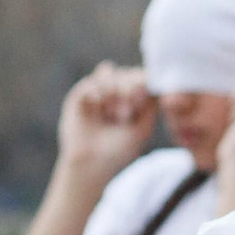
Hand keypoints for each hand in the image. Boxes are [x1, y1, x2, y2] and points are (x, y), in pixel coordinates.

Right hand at [56, 62, 155, 183]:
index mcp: (134, 98)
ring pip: (108, 71)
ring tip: (111, 112)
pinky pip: (90, 82)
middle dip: (128, 89)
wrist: (92, 164)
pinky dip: (97, 93)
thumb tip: (153, 82)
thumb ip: (151, 105)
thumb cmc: (119, 150)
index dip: (143, 82)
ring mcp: (98, 91)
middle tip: (125, 113)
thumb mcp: (143, 129)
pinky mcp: (80, 95)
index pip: (142, 77)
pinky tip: (98, 107)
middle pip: (127, 72)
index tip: (141, 98)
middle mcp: (117, 91)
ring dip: (112, 89)